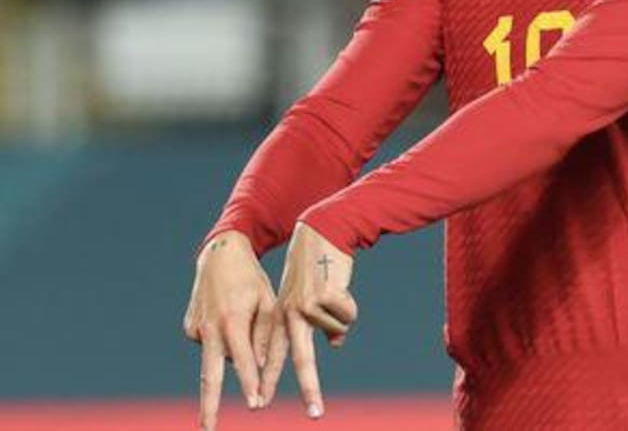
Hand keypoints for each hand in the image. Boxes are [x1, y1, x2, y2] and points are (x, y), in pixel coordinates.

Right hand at [183, 230, 277, 430]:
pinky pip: (212, 344)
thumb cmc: (252, 280)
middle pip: (210, 374)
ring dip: (232, 349)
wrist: (221, 255)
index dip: (251, 382)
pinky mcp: (189, 328)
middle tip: (208, 429)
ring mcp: (196, 328)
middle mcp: (210, 327)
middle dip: (210, 404)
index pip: (244, 359)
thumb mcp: (268, 302)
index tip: (257, 402)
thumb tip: (260, 368)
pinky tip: (226, 315)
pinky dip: (223, 338)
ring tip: (240, 314)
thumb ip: (266, 336)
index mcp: (233, 320)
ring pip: (219, 355)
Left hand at [262, 222, 356, 419]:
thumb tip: (335, 345)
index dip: (268, 379)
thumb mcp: (308, 295)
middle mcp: (289, 314)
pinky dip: (350, 302)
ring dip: (342, 313)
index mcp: (280, 316)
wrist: (321, 232)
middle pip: (301, 359)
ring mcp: (307, 305)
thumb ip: (314, 323)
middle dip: (310, 388)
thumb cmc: (316, 265)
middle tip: (315, 413)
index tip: (260, 404)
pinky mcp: (325, 295)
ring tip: (332, 288)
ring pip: (337, 329)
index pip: (274, 355)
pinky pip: (348, 314)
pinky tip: (340, 283)